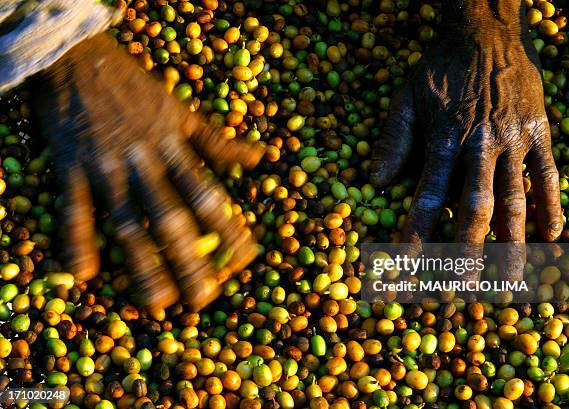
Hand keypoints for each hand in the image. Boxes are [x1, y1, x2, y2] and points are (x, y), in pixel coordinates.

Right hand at [32, 33, 263, 312]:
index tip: (246, 258)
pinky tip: (84, 274)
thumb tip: (261, 156)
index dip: (228, 227)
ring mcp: (106, 168)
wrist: (80, 60)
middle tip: (204, 298)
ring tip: (157, 302)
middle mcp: (145, 163)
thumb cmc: (138, 89)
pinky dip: (76, 240)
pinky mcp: (71, 168)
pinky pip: (74, 208)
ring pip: (126, 222)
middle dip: (189, 259)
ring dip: (142, 264)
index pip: (207, 194)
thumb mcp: (184, 111)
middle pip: (170, 218)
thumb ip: (218, 141)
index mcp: (175, 149)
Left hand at [370, 1, 561, 278]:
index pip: (428, 198)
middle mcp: (480, 146)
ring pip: (516, 199)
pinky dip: (551, 205)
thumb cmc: (440, 68)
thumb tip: (374, 183)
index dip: (418, 234)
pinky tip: (552, 235)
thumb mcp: (406, 97)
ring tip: (510, 280)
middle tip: (461, 289)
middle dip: (467, 252)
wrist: (485, 31)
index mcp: (444, 140)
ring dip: (513, 242)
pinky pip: (548, 175)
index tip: (408, 268)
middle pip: (475, 209)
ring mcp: (514, 140)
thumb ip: (393, 141)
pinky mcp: (540, 132)